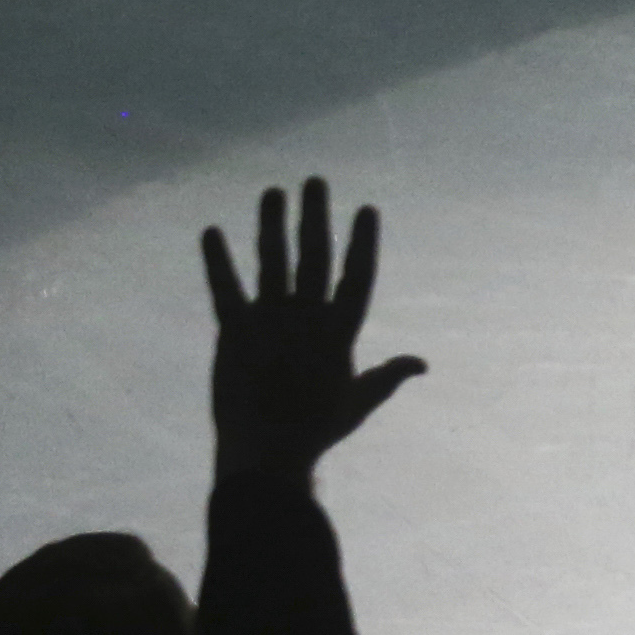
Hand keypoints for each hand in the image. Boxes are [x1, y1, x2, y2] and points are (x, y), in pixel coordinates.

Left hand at [201, 178, 426, 488]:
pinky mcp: (234, 332)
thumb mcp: (361, 401)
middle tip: (314, 180)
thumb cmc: (318, 429)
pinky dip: (216, 260)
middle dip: (314, 215)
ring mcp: (269, 322)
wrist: (266, 453)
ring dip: (271, 224)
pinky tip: (211, 232)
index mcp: (339, 331)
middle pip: (313, 255)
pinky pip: (224, 289)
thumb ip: (389, 375)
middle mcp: (306, 317)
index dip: (362, 240)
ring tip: (273, 191)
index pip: (356, 274)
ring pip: (271, 262)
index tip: (365, 208)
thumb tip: (423, 364)